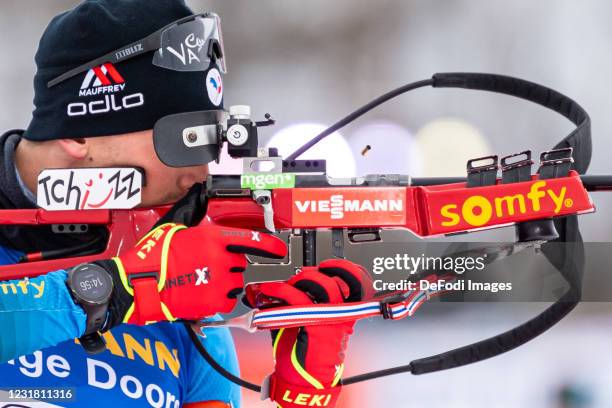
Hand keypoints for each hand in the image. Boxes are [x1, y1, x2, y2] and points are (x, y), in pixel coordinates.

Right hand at [101, 221, 286, 325]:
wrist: (138, 286)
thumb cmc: (152, 256)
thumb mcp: (173, 224)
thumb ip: (192, 208)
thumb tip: (198, 192)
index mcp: (213, 238)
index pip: (251, 240)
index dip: (269, 246)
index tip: (279, 249)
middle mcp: (220, 260)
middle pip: (240, 262)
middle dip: (229, 263)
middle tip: (208, 264)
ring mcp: (218, 283)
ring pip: (236, 282)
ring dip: (226, 281)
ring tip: (203, 279)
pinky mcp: (213, 303)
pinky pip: (228, 300)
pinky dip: (219, 298)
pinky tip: (202, 292)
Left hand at [244, 259, 373, 407]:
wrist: (304, 381)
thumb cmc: (306, 353)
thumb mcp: (311, 321)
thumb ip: (306, 300)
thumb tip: (288, 282)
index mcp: (345, 312)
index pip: (358, 283)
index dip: (346, 269)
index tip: (330, 265)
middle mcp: (342, 315)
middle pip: (334, 280)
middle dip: (311, 274)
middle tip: (296, 279)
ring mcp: (331, 320)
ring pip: (321, 285)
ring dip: (298, 280)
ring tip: (282, 287)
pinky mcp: (316, 326)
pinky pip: (298, 299)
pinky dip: (280, 291)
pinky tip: (269, 292)